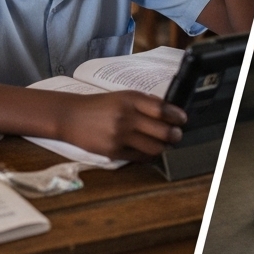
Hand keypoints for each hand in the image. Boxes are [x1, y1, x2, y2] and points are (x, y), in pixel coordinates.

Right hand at [55, 90, 185, 159]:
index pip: (162, 109)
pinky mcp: (113, 151)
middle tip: (177, 135)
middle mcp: (126, 117)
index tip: (182, 119)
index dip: (177, 116)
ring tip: (165, 145)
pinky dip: (148, 155)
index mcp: (130, 99)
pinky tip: (149, 151)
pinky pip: (139, 157)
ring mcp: (120, 136)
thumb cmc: (99, 105)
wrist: (70, 117)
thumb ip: (144, 102)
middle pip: (162, 131)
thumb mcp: (122, 96)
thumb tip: (168, 110)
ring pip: (154, 148)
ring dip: (164, 148)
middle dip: (175, 135)